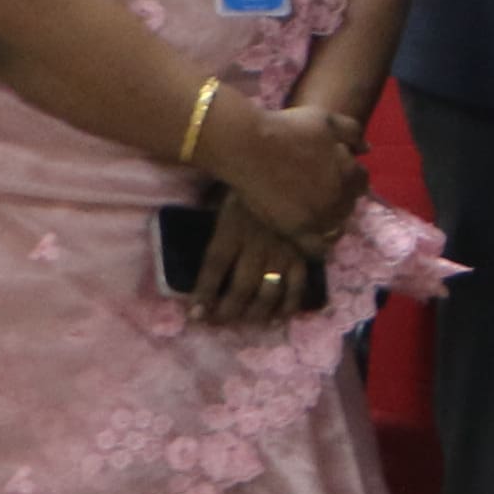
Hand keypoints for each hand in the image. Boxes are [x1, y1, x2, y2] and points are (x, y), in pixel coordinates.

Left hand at [190, 189, 319, 327]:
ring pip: (268, 291)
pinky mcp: (302, 252)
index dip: (204, 293)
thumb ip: (214, 221)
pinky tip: (278, 318)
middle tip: (218, 324)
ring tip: (245, 323)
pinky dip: (289, 305)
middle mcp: (256, 245)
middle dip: (227, 311)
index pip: (214, 266)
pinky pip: (298, 285)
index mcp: (233, 229)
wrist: (294, 170)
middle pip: (240, 287)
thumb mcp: (224, 197)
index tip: (195, 315)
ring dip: (254, 313)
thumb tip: (190, 244)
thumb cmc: (250, 186)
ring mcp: (282, 250)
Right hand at [214, 98, 365, 246]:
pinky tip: (311, 236)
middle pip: (349, 204)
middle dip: (340, 198)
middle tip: (321, 193)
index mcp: (350, 172)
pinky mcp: (295, 230)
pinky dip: (319, 245)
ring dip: (330, 220)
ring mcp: (318, 216)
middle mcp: (339, 197)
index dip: (351, 177)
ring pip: (335, 225)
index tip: (336, 176)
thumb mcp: (327, 121)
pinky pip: (316, 248)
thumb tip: (367, 149)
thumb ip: (353, 133)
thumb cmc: (287, 128)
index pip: (362, 181)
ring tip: (314, 212)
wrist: (249, 146)